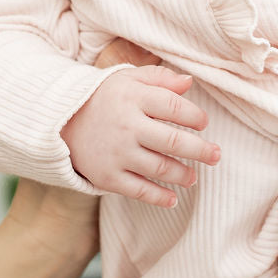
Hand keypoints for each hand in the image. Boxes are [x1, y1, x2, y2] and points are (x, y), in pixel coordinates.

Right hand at [62, 60, 220, 207]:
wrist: (60, 121)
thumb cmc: (103, 98)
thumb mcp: (127, 79)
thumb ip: (159, 78)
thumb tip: (190, 82)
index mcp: (132, 97)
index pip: (174, 106)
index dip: (195, 116)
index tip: (203, 123)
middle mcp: (126, 125)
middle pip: (173, 141)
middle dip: (201, 150)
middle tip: (216, 155)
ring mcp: (116, 153)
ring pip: (160, 168)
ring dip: (183, 175)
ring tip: (193, 177)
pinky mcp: (107, 176)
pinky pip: (139, 190)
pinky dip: (159, 197)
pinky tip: (173, 198)